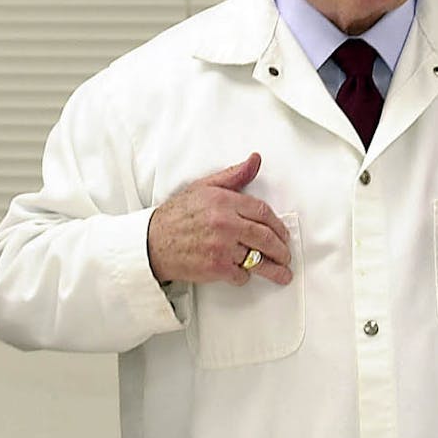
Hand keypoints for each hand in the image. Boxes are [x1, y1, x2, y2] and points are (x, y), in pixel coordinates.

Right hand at [146, 152, 291, 286]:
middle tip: (285, 256)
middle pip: (266, 237)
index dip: (278, 226)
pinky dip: (245, 276)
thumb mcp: (204, 187)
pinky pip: (241, 274)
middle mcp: (225, 223)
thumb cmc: (177, 215)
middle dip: (281, 250)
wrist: (152, 242)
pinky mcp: (216, 267)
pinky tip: (245, 273)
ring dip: (272, 268)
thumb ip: (233, 176)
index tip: (283, 234)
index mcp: (224, 201)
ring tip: (281, 273)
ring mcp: (222, 247)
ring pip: (257, 259)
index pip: (263, 212)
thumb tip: (255, 161)